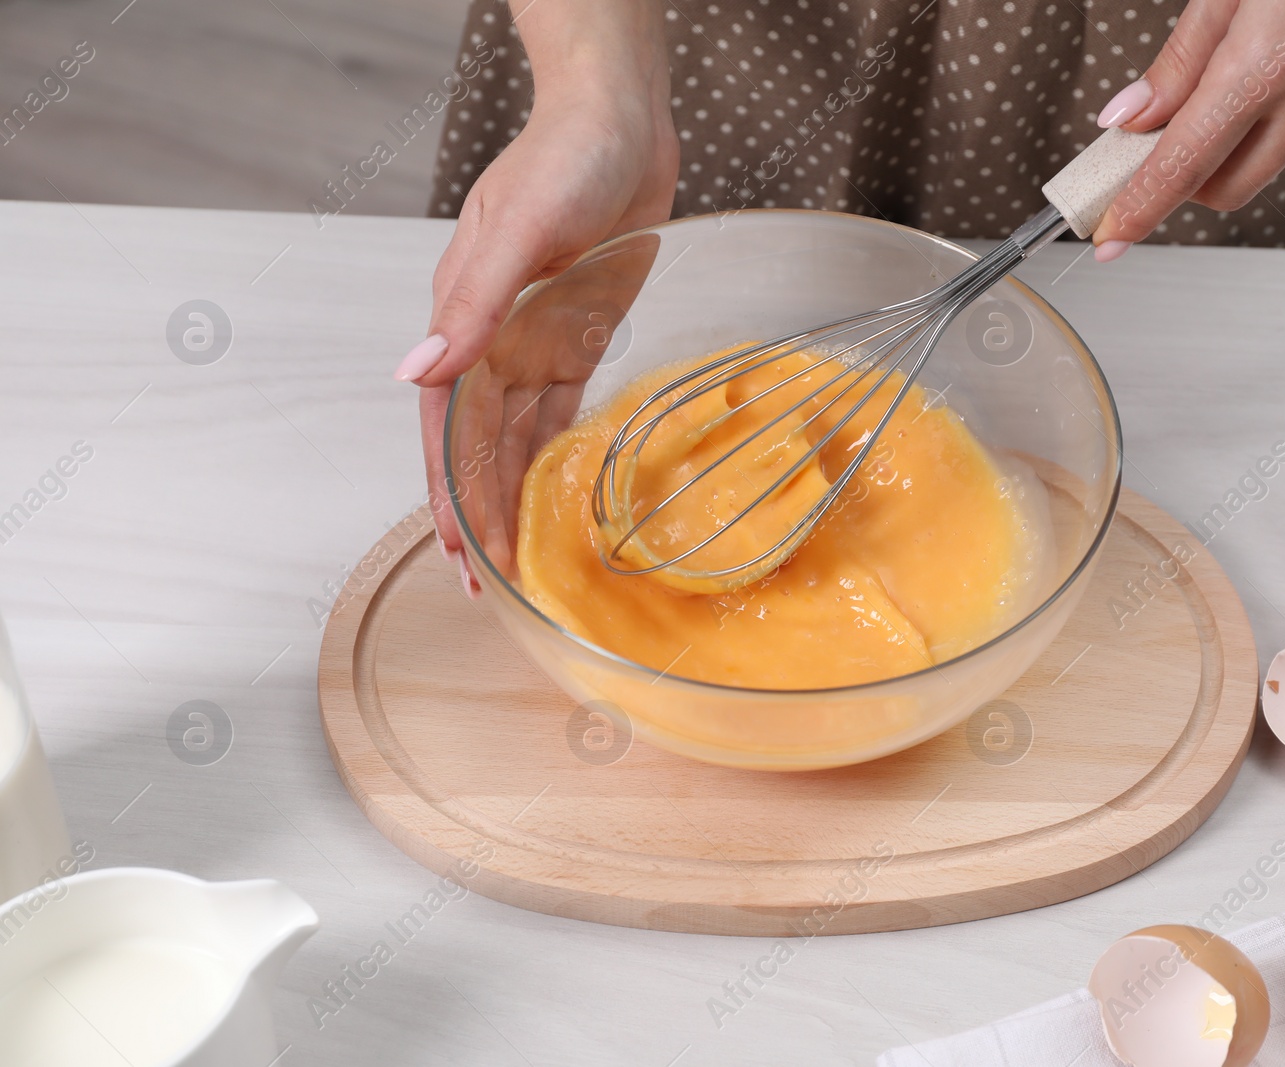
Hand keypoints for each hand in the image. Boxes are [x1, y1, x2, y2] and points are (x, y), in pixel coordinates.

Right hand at [394, 0, 677, 573]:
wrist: (620, 124)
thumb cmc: (563, 161)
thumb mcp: (515, 230)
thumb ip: (471, 305)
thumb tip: (414, 372)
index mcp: (464, 318)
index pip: (448, 426)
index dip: (448, 491)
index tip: (456, 552)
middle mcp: (493, 340)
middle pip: (480, 445)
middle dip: (479, 514)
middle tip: (489, 584)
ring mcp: (534, 340)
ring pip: (519, 438)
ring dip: (515, 496)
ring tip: (521, 558)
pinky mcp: (577, 336)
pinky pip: (562, 410)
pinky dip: (557, 455)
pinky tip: (560, 497)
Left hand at [1089, 0, 1284, 259]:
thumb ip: (1182, 56)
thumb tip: (1131, 115)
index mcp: (1266, 65)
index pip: (1186, 165)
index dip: (1140, 208)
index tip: (1108, 236)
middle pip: (1227, 188)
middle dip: (1186, 182)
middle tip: (1154, 151)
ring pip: (1273, 157)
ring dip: (1237, 142)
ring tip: (1227, 81)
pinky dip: (1284, 111)